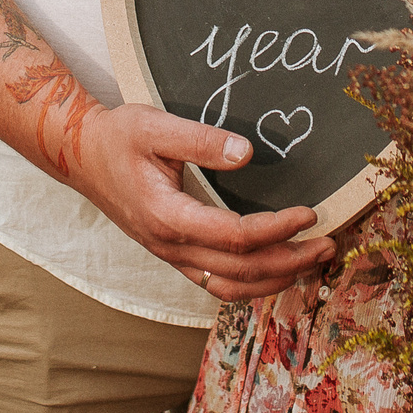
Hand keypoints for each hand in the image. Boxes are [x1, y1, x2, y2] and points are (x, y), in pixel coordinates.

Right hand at [68, 103, 336, 302]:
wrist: (81, 155)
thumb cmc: (118, 137)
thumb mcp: (154, 125)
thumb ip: (200, 140)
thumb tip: (247, 152)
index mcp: (167, 215)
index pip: (235, 237)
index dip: (277, 228)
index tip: (310, 212)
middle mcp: (170, 245)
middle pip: (240, 271)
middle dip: (291, 261)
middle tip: (330, 244)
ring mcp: (171, 255)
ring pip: (230, 287)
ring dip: (276, 279)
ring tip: (313, 263)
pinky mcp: (173, 254)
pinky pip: (216, 283)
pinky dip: (251, 284)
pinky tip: (276, 272)